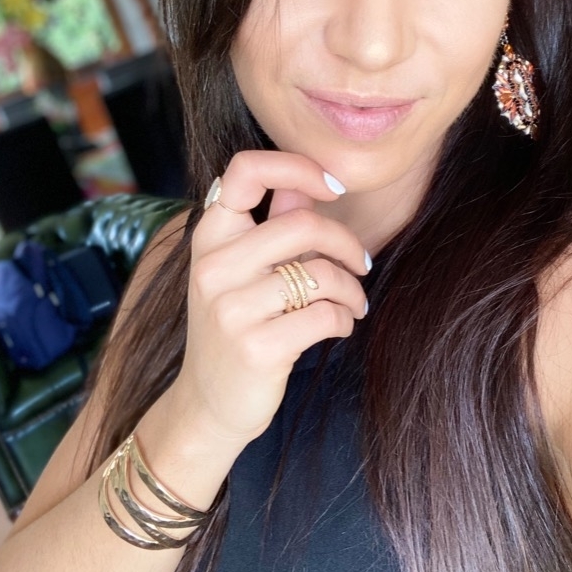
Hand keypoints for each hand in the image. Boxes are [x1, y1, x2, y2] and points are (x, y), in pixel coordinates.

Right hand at [170, 151, 368, 448]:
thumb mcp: (241, 272)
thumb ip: (273, 226)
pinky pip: (326, 315)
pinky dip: (345, 319)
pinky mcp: (257, 348)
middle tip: (361, 263)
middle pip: (302, 224)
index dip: (296, 166)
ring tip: (353, 304)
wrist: (209, 405)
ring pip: (321, 274)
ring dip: (351, 290)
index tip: (332, 187)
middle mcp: (213, 267)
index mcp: (210, 237)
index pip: (245, 171)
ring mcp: (231, 309)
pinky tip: (339, 326)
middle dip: (347, 243)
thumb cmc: (235, 328)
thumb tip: (308, 185)